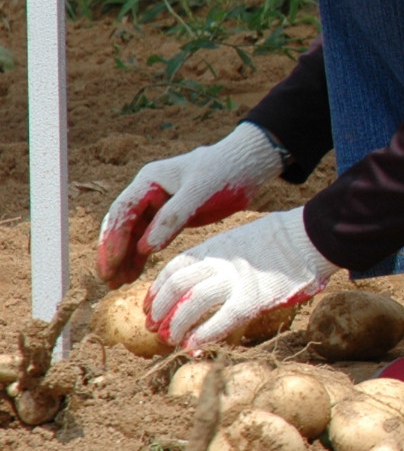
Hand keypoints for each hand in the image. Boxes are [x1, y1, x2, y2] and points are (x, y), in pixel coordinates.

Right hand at [99, 123, 284, 287]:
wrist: (248, 167)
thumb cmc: (225, 173)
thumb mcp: (200, 193)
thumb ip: (173, 218)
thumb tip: (145, 247)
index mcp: (149, 181)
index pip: (123, 212)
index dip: (114, 239)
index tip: (112, 264)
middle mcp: (147, 193)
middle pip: (121, 225)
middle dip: (112, 252)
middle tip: (107, 280)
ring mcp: (157, 206)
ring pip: (132, 235)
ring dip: (123, 258)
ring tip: (116, 283)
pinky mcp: (170, 218)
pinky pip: (148, 239)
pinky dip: (140, 256)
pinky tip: (133, 274)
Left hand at [146, 208, 337, 351]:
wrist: (312, 238)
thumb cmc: (283, 242)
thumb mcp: (242, 242)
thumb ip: (221, 259)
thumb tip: (202, 281)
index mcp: (216, 247)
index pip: (174, 268)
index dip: (157, 290)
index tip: (150, 306)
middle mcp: (220, 262)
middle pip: (177, 286)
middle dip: (160, 310)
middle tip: (155, 328)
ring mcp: (237, 279)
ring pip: (192, 303)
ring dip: (176, 325)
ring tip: (171, 340)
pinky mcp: (255, 297)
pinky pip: (222, 319)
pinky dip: (203, 334)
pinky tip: (192, 347)